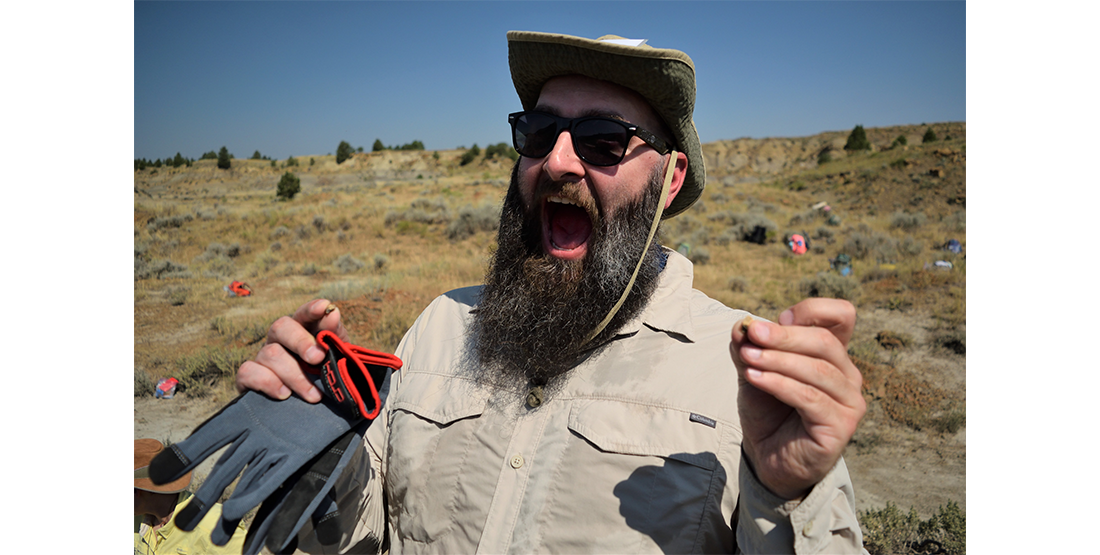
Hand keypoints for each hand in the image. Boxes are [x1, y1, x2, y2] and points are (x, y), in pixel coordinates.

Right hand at [236, 299, 349, 402]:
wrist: (308, 409)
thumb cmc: (323, 377)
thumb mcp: (335, 357)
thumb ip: (334, 336)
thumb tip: (332, 313)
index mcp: (302, 331)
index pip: (304, 314)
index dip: (312, 309)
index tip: (324, 307)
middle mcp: (279, 340)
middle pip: (281, 326)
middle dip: (300, 341)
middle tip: (317, 358)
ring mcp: (263, 357)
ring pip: (270, 353)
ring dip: (294, 375)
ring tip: (313, 395)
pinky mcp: (249, 378)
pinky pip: (247, 371)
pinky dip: (268, 382)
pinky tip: (284, 394)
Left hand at [730, 298, 865, 499]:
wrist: (769, 458)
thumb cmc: (768, 412)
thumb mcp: (753, 373)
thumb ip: (749, 349)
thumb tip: (741, 326)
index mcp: (833, 354)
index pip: (841, 316)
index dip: (812, 311)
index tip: (779, 318)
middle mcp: (848, 375)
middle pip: (825, 341)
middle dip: (784, 336)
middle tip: (751, 333)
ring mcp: (849, 402)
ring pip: (817, 369)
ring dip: (777, 360)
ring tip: (747, 358)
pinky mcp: (840, 426)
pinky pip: (810, 398)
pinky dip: (779, 384)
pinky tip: (754, 379)